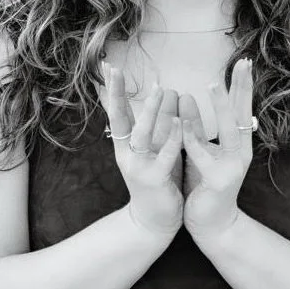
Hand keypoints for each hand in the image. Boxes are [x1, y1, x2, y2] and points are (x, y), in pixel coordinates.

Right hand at [102, 62, 183, 236]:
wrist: (153, 222)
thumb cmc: (157, 179)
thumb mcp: (153, 148)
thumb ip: (155, 123)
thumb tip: (160, 92)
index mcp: (126, 145)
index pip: (117, 112)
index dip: (113, 90)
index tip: (108, 67)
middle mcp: (127, 153)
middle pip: (119, 119)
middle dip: (118, 94)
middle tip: (116, 70)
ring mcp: (139, 167)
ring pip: (142, 135)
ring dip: (151, 111)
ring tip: (160, 89)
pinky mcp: (154, 180)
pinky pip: (164, 157)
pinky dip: (172, 139)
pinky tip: (181, 123)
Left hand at [179, 58, 253, 239]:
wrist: (211, 224)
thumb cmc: (205, 184)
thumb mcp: (201, 150)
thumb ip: (197, 127)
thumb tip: (189, 98)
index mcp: (237, 143)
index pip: (242, 108)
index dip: (243, 86)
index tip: (246, 61)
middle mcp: (240, 152)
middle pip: (242, 114)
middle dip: (242, 88)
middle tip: (244, 64)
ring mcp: (232, 167)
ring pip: (227, 131)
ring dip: (220, 107)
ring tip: (212, 83)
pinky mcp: (217, 181)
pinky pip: (202, 156)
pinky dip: (193, 138)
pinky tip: (183, 123)